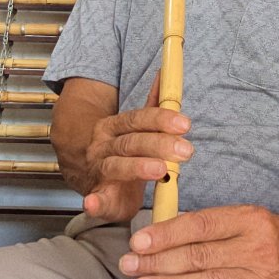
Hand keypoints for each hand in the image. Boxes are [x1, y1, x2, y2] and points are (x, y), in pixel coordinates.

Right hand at [80, 76, 192, 222]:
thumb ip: (152, 107)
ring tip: (159, 170)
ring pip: (117, 166)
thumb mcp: (136, 129)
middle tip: (185, 150)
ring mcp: (99, 171)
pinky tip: (93, 203)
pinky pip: (94, 200)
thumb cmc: (122, 154)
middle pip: (131, 142)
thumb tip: (165, 76)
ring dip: (137, 167)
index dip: (161, 119)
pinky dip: (93, 202)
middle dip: (160, 144)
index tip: (185, 124)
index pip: (138, 118)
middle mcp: (104, 146)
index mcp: (115, 127)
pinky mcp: (97, 197)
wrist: (93, 180)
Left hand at [118, 205, 278, 278]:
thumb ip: (204, 229)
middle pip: (202, 256)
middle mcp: (258, 247)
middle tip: (129, 268)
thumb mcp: (241, 219)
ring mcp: (266, 278)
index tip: (138, 242)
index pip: (200, 225)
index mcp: (247, 220)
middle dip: (160, 263)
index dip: (167, 234)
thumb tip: (155, 240)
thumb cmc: (266, 235)